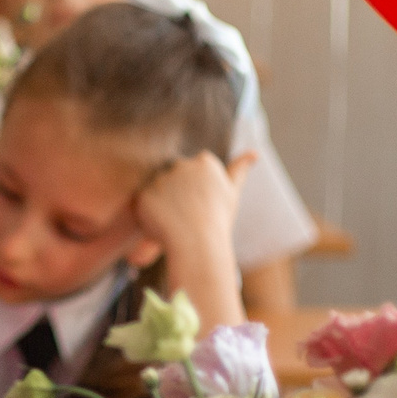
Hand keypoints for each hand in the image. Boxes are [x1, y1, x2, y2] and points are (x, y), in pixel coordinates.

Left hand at [135, 149, 249, 258]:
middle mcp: (182, 164)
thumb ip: (239, 170)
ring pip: (156, 191)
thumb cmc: (218, 221)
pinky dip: (149, 215)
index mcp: (204, 161)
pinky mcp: (144, 193)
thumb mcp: (232, 192)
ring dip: (162, 205)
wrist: (199, 245)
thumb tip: (253, 152)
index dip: (194, 192)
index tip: (200, 205)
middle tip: (187, 216)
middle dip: (176, 196)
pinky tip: (163, 226)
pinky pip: (143, 203)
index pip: (192, 172)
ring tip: (177, 222)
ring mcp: (162, 178)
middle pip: (172, 179)